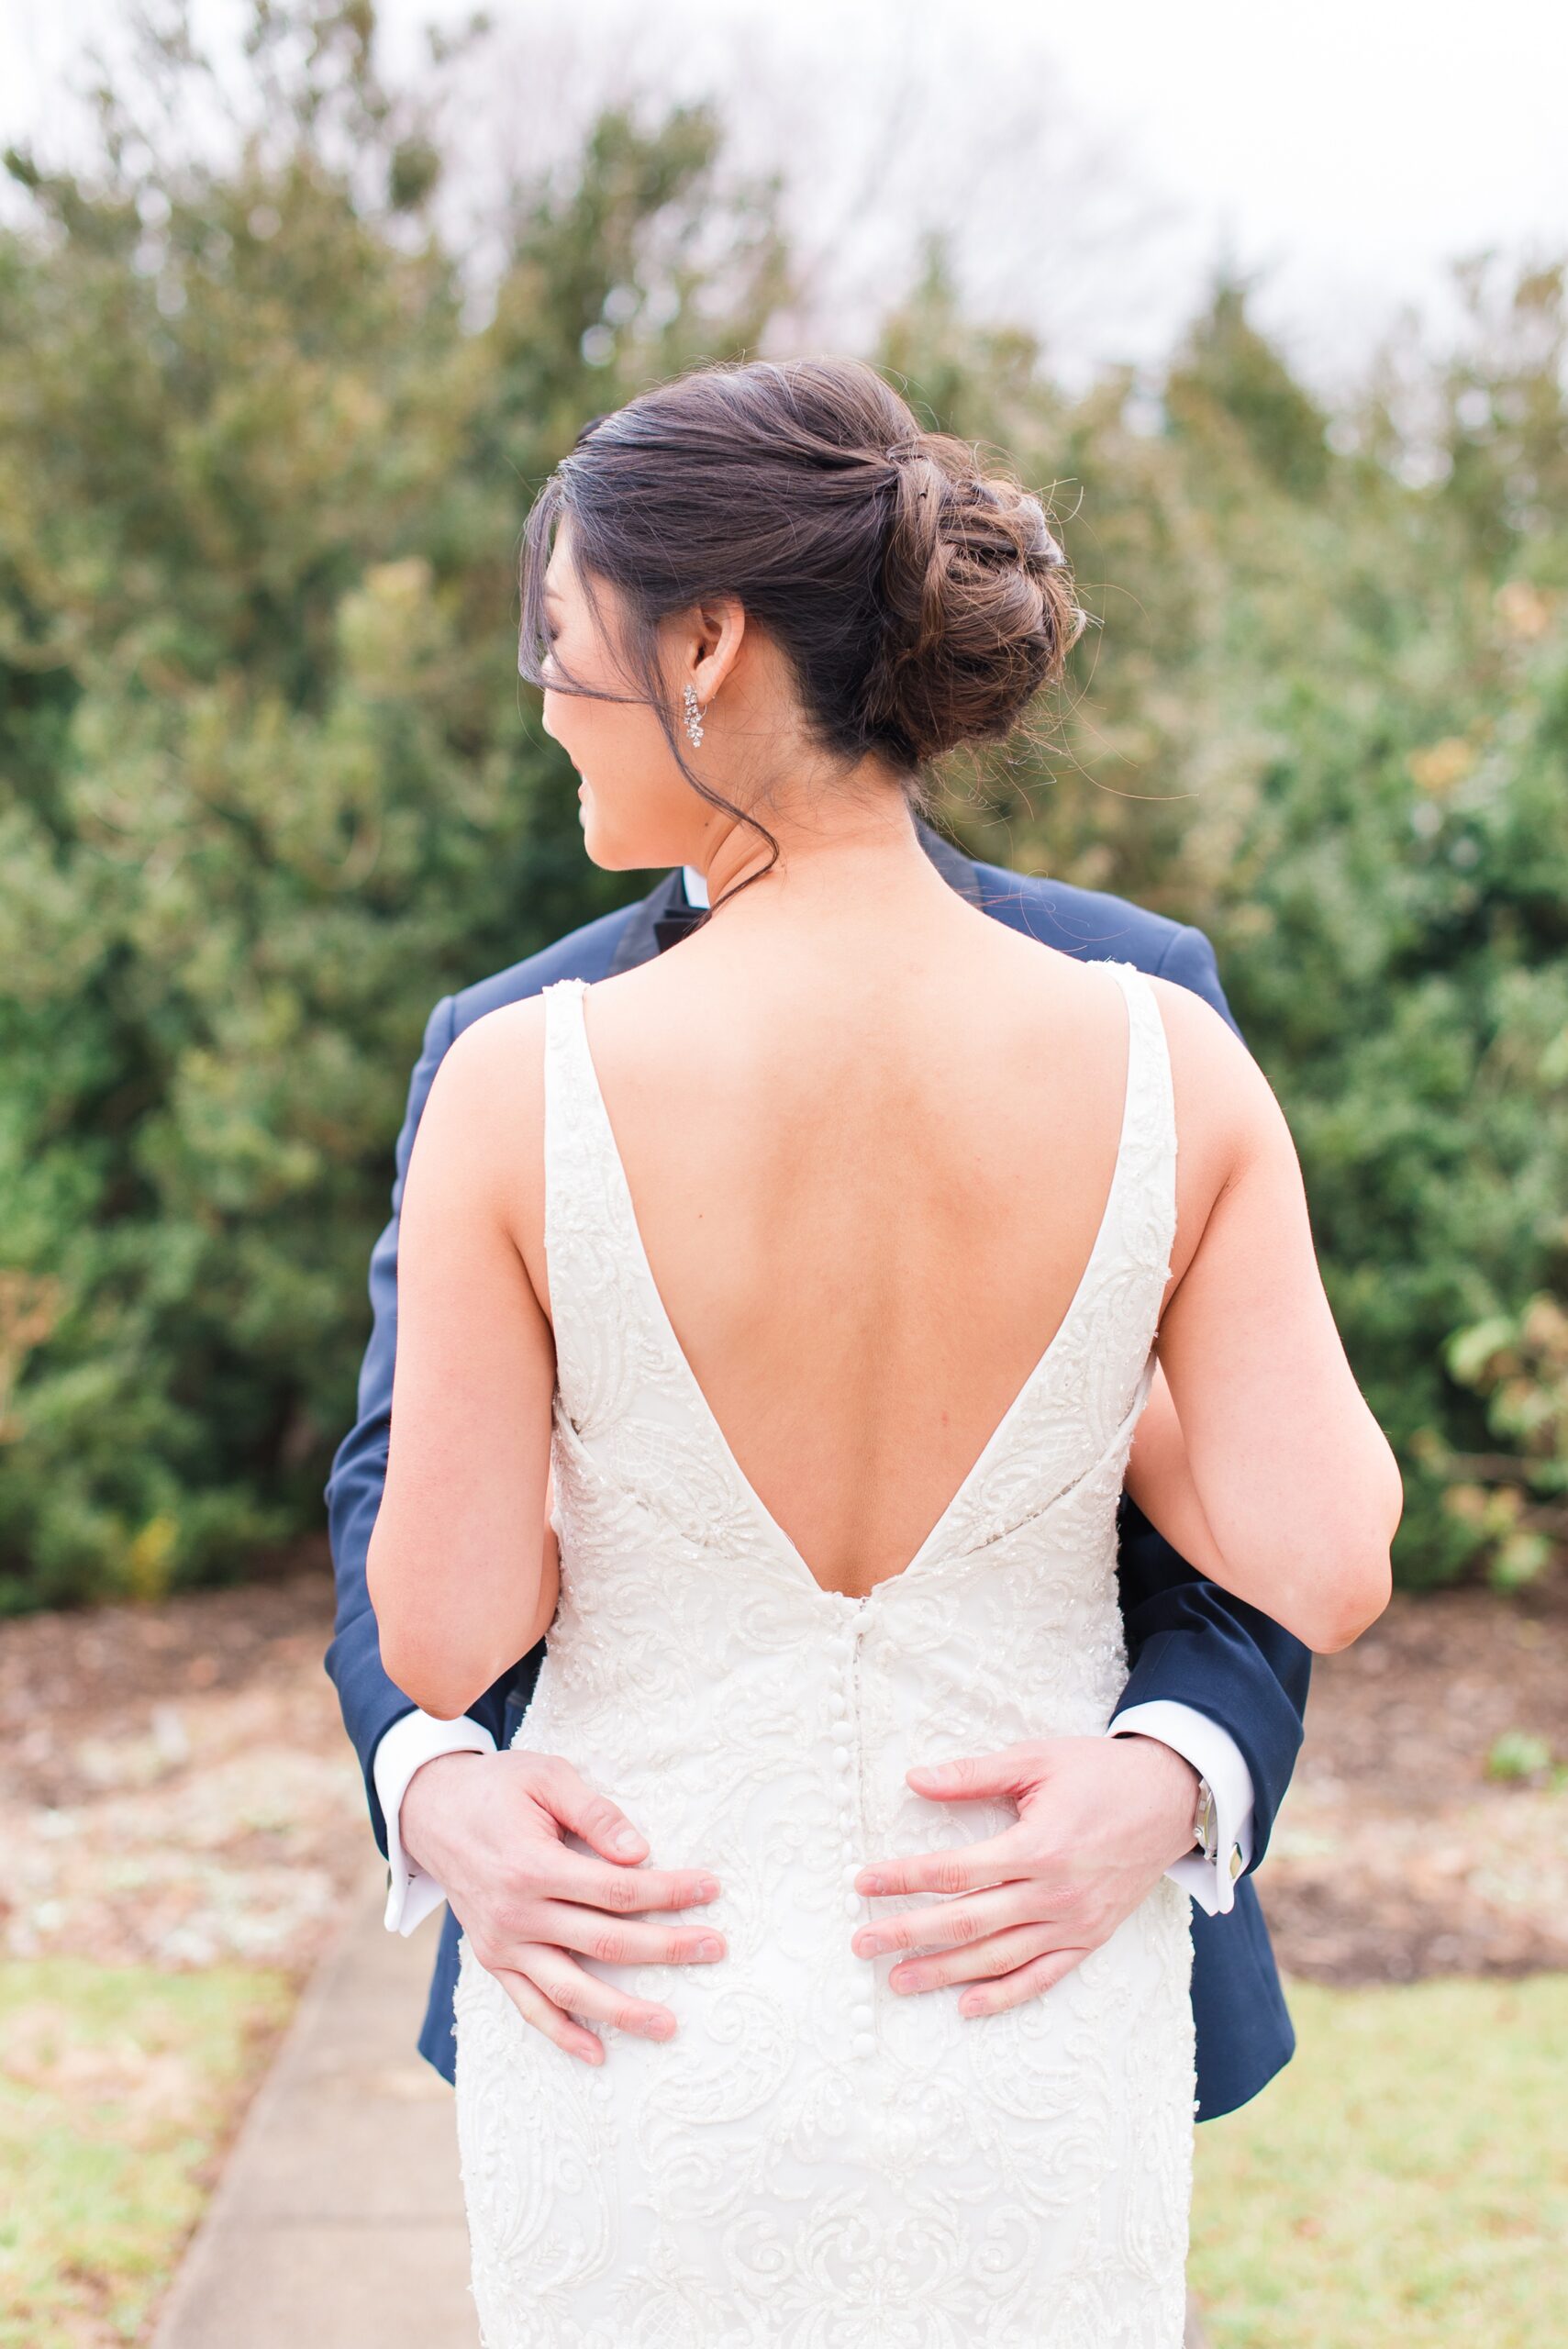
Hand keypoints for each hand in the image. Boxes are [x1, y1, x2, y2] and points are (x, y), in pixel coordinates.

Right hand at [401, 1748, 724, 2065]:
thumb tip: (641, 1853)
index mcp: (532, 1865)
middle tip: (715, 1948)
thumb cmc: (499, 1787)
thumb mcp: (547, 1777)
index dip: (667, 1891)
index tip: (710, 1888)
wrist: (432, 1810)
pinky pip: (529, 2006)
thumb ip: (595, 1813)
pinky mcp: (493, 1960)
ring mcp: (503, 1944)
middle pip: (605, 1942)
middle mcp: (516, 1913)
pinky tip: (597, 2053)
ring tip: (669, 2024)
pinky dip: (561, 2034)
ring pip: (570, 1988)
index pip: (616, 1889)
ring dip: (622, 2011)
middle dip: (666, 1947)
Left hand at [851, 1733, 1198, 2015]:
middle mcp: (1054, 1893)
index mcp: (1038, 1846)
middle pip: (968, 1922)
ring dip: (944, 1972)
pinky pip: (1042, 1977)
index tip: (865, 1883)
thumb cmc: (1100, 1773)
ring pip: (998, 1958)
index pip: (956, 1871)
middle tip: (862, 1944)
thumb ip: (974, 1775)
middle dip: (909, 1934)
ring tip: (898, 1980)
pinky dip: (1004, 1996)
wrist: (1172, 1799)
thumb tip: (915, 1778)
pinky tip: (966, 2006)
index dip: (905, 1879)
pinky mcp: (1090, 1938)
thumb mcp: (1037, 1760)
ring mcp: (1074, 1923)